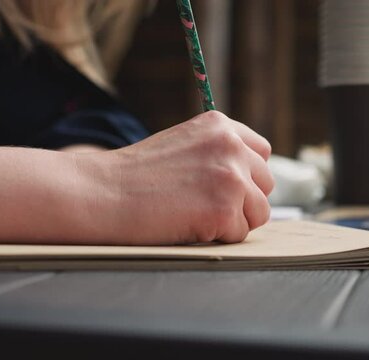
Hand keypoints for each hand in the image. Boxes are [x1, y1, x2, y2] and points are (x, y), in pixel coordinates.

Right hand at [76, 111, 273, 244]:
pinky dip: (216, 237)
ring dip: (233, 220)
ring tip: (194, 214)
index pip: (261, 152)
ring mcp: (231, 177)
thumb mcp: (183, 146)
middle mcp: (231, 146)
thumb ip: (217, 154)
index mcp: (220, 125)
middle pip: (266, 184)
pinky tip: (187, 225)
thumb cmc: (135, 176)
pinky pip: (239, 234)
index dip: (247, 174)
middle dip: (244, 200)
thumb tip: (250, 179)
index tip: (224, 186)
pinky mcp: (224, 209)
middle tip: (205, 205)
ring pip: (259, 212)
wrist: (102, 193)